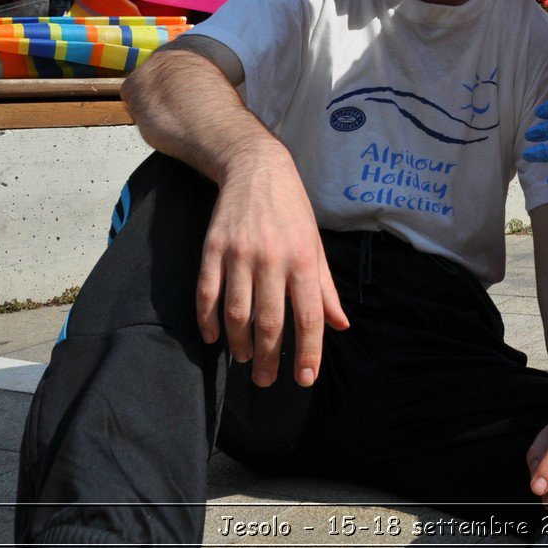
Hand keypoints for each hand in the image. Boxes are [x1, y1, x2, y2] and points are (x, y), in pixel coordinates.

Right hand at [197, 151, 349, 386]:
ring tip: (243, 359)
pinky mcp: (212, 248)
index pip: (308, 317)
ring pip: (236, 313)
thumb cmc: (292, 210)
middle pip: (269, 322)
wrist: (255, 167)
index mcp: (303, 259)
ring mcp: (239, 254)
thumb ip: (326, 288)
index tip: (305, 379)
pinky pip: (207, 293)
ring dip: (239, 344)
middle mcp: (272, 259)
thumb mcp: (316, 244)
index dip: (308, 352)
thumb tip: (340, 325)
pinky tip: (214, 337)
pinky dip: (208, 321)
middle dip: (268, 358)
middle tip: (266, 380)